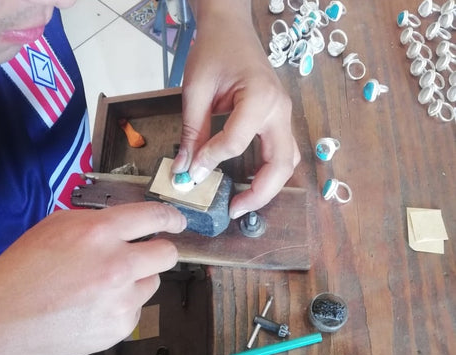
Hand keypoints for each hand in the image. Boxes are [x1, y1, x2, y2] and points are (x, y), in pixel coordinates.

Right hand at [0, 202, 185, 354]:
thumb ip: (99, 222)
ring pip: (152, 282)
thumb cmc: (27, 269)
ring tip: (104, 286)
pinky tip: (96, 307)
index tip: (178, 222)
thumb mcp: (58, 226)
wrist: (6, 321)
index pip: (154, 216)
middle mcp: (117, 265)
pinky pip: (137, 308)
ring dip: (136, 280)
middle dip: (161, 251)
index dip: (172, 217)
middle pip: (168, 254)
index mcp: (99, 233)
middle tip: (146, 254)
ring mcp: (122, 299)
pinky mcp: (122, 326)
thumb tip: (132, 224)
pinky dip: (123, 305)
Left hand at [173, 1, 300, 218]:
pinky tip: (252, 182)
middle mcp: (280, 110)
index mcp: (260, 97)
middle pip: (280, 165)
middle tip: (234, 210)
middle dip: (258, 193)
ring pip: (287, 163)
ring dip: (269, 187)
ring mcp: (285, 115)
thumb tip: (184, 170)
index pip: (235, 143)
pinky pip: (283, 153)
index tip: (190, 173)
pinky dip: (271, 173)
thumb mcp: (197, 90)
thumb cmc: (214, 49)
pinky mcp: (280, 120)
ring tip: (244, 202)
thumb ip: (193, 133)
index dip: (210, 161)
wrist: (231, 27)